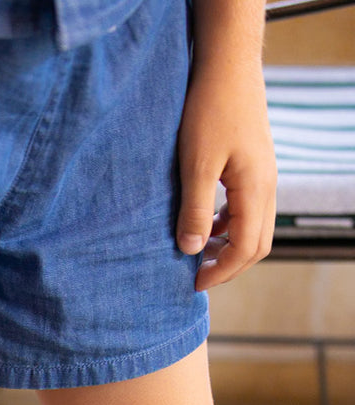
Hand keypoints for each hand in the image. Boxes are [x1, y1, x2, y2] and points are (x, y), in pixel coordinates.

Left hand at [175, 15, 276, 289]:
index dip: (221, 272)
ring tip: (195, 254)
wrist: (226, 68)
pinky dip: (227, 226)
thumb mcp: (195, 165)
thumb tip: (190, 251)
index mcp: (256, 190)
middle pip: (256, 244)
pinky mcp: (253, 167)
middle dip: (228, 266)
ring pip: (253, 227)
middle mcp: (266, 186)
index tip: (192, 284)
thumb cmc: (210, 111)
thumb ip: (194, 210)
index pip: (246, 249)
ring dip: (227, 246)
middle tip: (195, 276)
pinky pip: (246, 209)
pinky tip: (202, 225)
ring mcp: (263, 176)